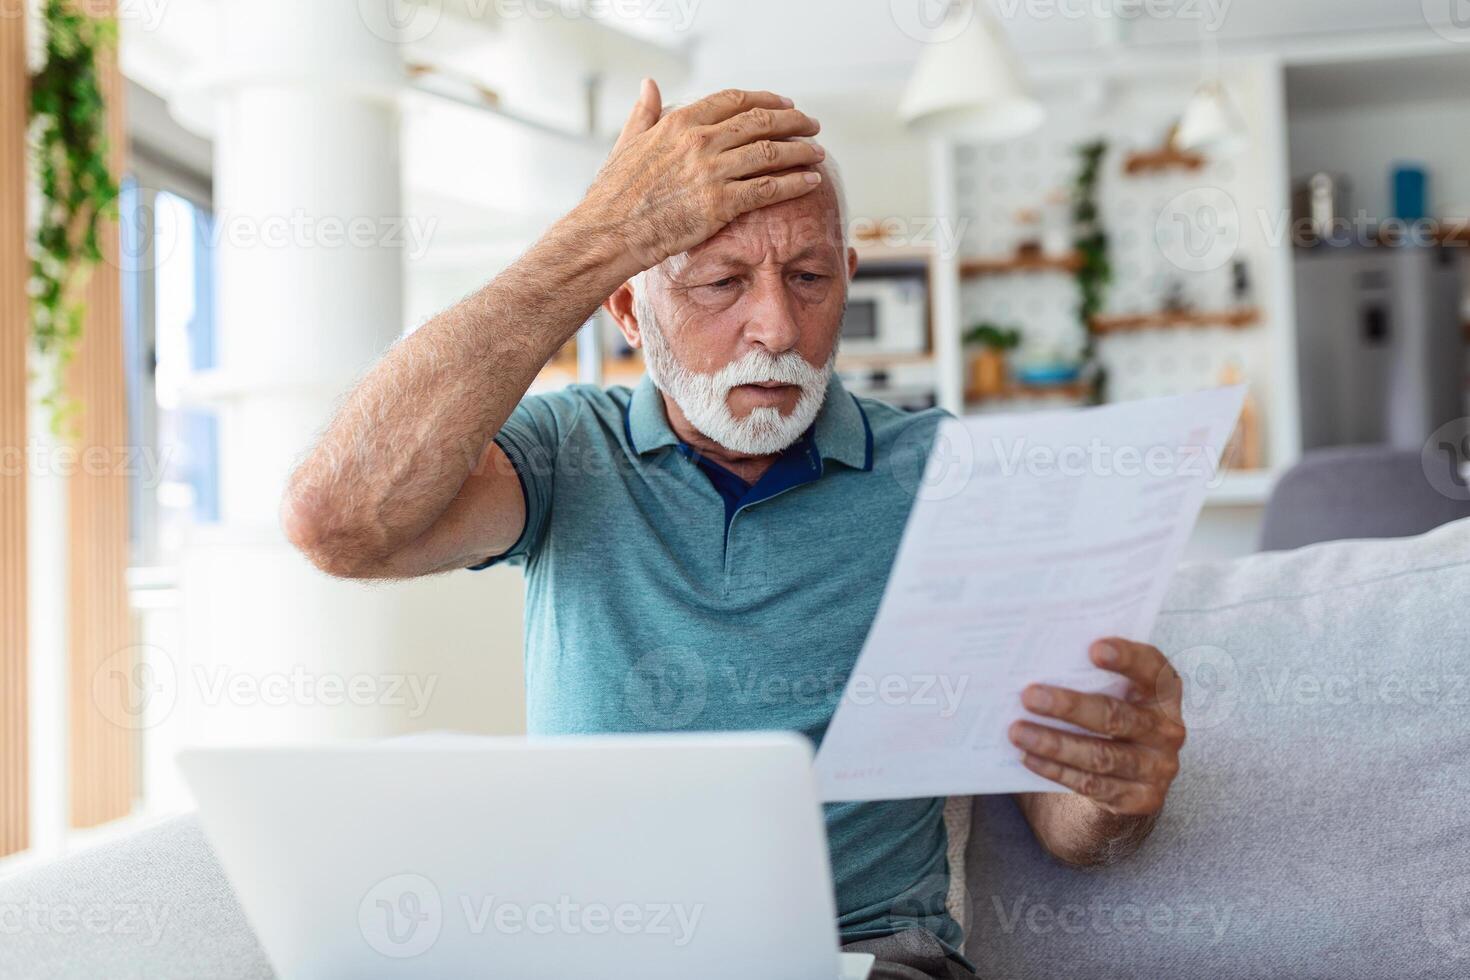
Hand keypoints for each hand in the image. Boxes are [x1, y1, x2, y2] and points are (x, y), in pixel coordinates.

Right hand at [573, 79, 825, 276]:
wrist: (609, 233)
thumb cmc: (613, 195)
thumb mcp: (627, 143)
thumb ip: (645, 113)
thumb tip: (650, 85)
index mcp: (679, 123)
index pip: (735, 100)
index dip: (765, 100)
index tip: (783, 104)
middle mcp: (699, 141)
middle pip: (760, 122)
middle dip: (792, 121)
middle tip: (811, 126)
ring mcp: (711, 172)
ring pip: (770, 152)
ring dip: (800, 150)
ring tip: (817, 153)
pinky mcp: (720, 204)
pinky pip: (768, 188)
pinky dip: (794, 182)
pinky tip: (811, 181)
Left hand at [1007, 639, 1185, 815]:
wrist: (1129, 773)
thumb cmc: (1110, 715)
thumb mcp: (1111, 691)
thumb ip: (1088, 675)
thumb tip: (1033, 660)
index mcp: (1162, 692)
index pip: (1151, 668)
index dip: (1127, 657)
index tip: (1093, 649)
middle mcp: (1167, 729)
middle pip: (1116, 716)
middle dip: (1070, 706)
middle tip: (1029, 696)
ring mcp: (1157, 767)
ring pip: (1101, 756)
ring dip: (1054, 743)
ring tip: (1018, 731)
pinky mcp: (1141, 798)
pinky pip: (1093, 784)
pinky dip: (1056, 770)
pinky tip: (1029, 756)